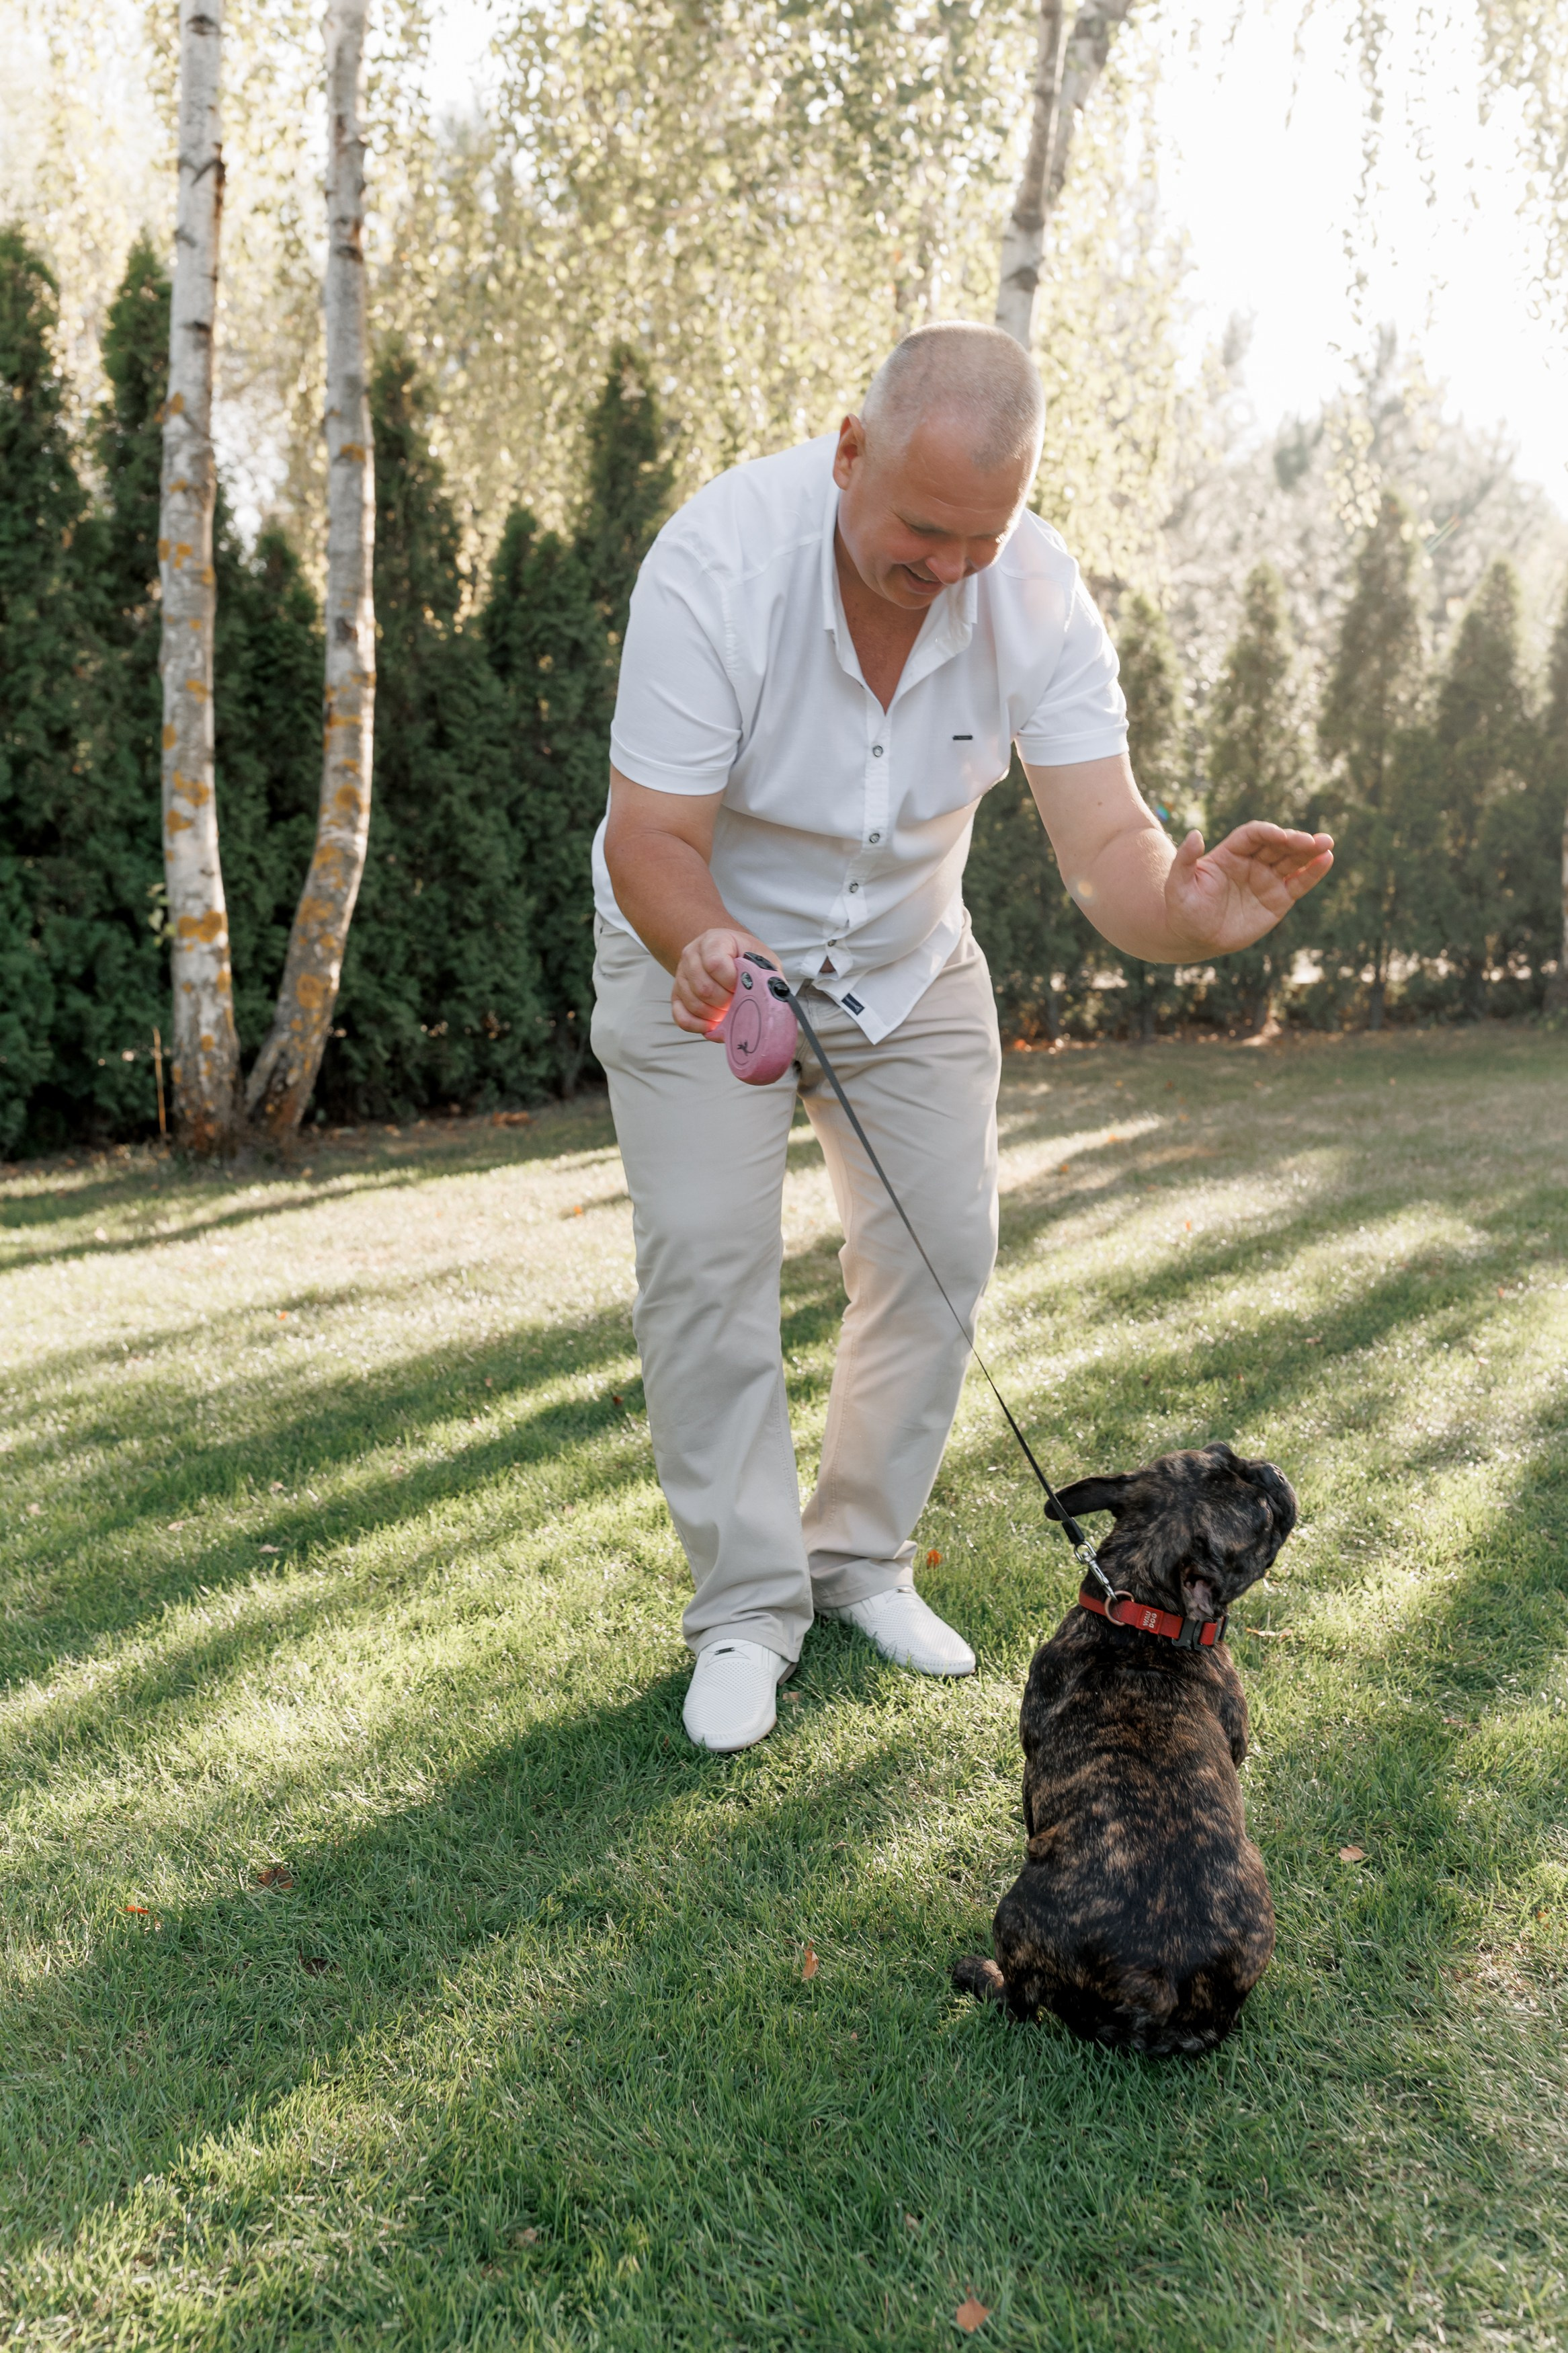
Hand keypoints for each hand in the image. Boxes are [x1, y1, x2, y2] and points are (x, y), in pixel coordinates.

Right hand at [672, 926, 779, 1036]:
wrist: (730, 955)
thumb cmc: (747, 958)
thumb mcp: (762, 958)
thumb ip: (764, 975)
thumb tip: (764, 1003)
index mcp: (714, 940)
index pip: (715, 964)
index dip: (731, 982)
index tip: (743, 987)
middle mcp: (692, 954)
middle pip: (703, 987)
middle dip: (725, 1002)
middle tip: (738, 1003)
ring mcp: (682, 974)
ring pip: (693, 1002)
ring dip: (714, 1015)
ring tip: (729, 1013)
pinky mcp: (676, 994)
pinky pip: (680, 1015)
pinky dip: (697, 1025)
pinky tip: (712, 1026)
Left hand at [1165, 822, 1333, 956]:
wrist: (1194, 937)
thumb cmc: (1183, 909)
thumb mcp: (1178, 885)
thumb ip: (1185, 860)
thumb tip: (1194, 834)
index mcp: (1230, 853)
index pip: (1252, 835)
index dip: (1266, 832)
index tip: (1279, 835)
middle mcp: (1252, 862)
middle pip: (1277, 845)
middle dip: (1294, 841)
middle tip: (1311, 840)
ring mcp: (1267, 879)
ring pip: (1292, 860)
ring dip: (1310, 851)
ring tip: (1327, 843)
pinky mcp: (1279, 899)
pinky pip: (1299, 883)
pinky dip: (1313, 873)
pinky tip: (1327, 860)